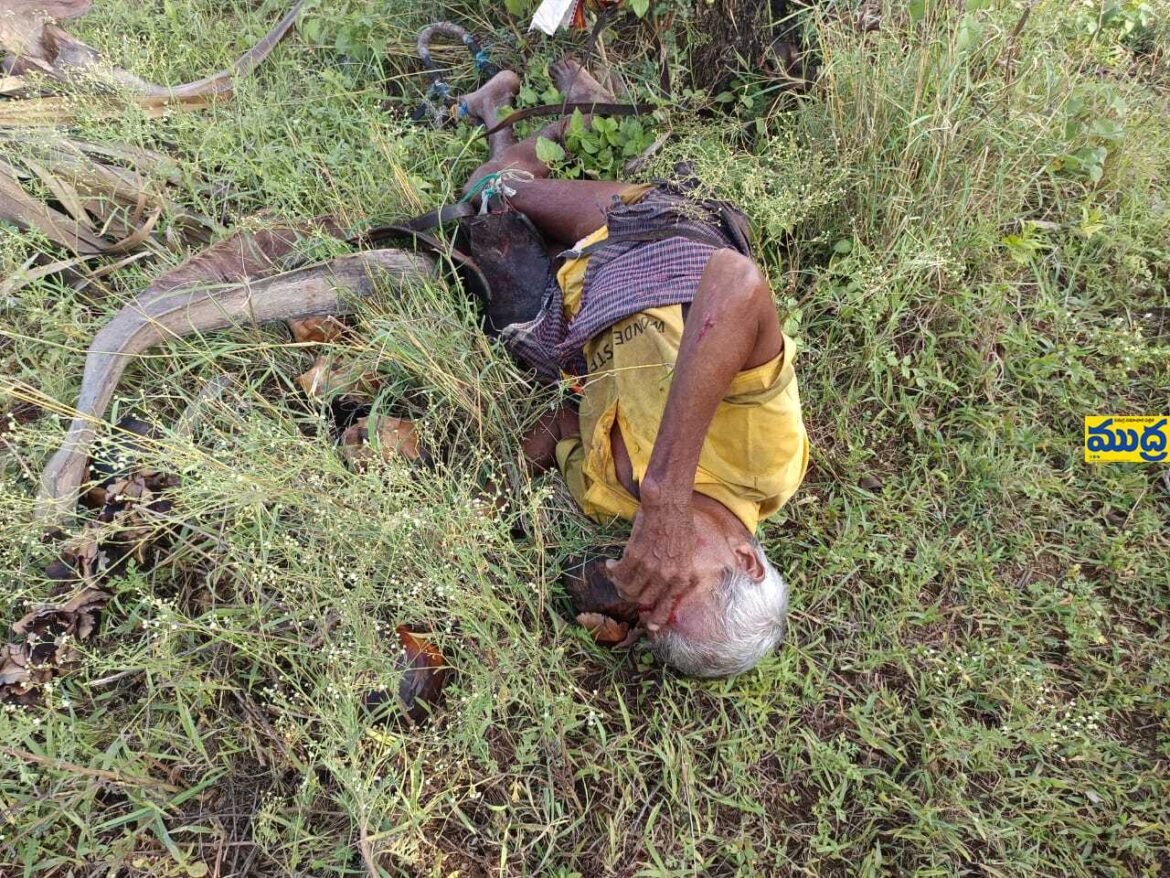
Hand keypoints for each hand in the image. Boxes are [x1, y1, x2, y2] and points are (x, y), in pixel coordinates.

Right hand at [606, 496, 699, 631]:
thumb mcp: (685, 553)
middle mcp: (667, 576)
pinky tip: (611, 563)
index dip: (656, 618)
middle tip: (623, 588)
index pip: (667, 605)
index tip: (648, 626)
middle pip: (642, 599)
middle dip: (631, 596)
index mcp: (681, 577)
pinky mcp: (636, 556)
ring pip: (629, 588)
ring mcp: (651, 567)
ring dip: (619, 583)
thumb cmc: (679, 525)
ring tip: (616, 574)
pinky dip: (613, 570)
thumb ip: (676, 573)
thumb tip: (662, 587)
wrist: (669, 505)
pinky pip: (619, 572)